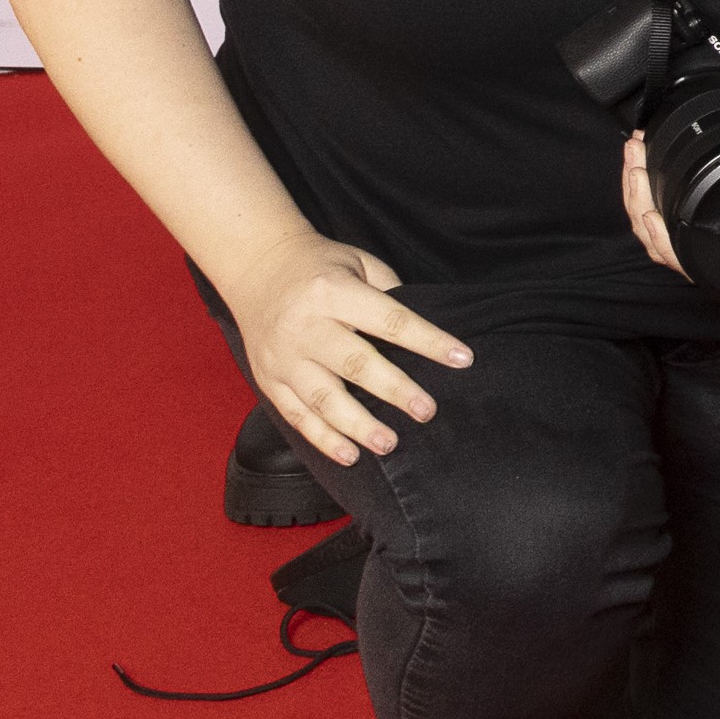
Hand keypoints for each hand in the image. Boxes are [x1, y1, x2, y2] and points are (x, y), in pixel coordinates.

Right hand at [227, 227, 469, 465]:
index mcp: (333, 292)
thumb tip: (427, 334)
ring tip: (389, 443)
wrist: (257, 266)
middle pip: (355, 364)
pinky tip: (350, 454)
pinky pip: (296, 414)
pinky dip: (323, 438)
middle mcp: (305, 326)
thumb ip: (390, 295)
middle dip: (394, 390)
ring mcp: (282, 356)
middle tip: (427, 411)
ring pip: (322, 397)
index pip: (390, 320)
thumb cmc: (321, 266)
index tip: (462, 359)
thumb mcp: (359, 263)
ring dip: (357, 425)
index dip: (428, 341)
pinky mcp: (267, 379)